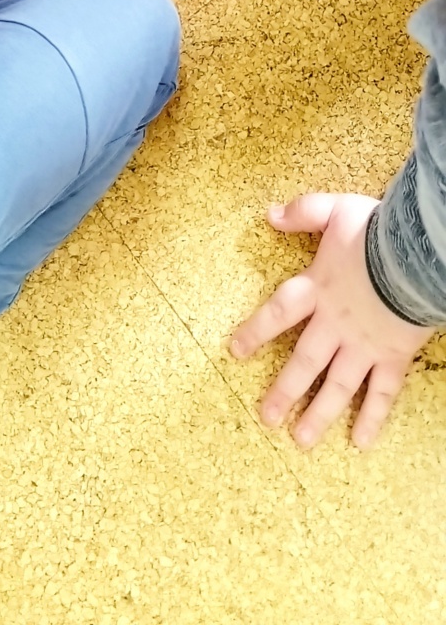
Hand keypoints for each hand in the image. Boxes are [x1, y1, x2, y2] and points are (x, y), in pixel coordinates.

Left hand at [230, 193, 431, 448]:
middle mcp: (336, 324)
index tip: (235, 353)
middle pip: (304, 362)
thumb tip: (269, 214)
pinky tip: (360, 443)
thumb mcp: (335, 209)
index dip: (255, 332)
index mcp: (318, 289)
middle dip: (284, 391)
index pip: (278, 313)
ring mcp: (364, 345)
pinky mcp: (393, 357)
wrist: (418, 254)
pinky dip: (372, 418)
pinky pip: (381, 393)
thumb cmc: (378, 230)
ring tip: (301, 441)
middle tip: (266, 419)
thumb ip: (303, 212)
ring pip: (337, 386)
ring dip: (319, 414)